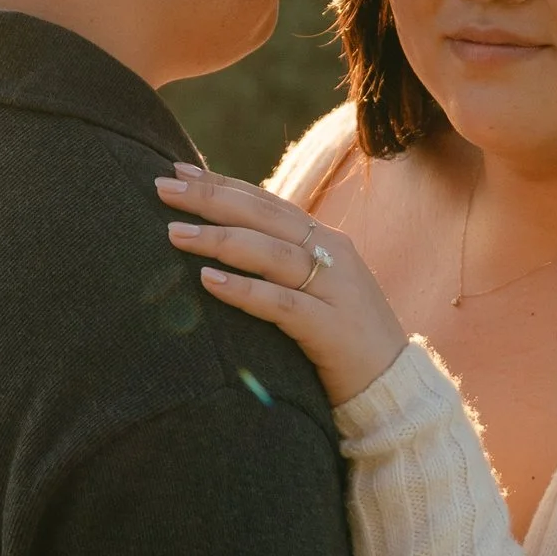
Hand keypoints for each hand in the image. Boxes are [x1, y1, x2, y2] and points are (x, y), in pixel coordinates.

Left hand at [156, 166, 407, 406]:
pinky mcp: (332, 329)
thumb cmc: (341, 340)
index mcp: (326, 242)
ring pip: (271, 253)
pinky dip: (245, 290)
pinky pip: (282, 304)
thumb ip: (281, 264)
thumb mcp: (315, 290)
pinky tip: (208, 281)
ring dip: (220, 239)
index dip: (222, 183)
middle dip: (210, 198)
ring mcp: (336, 290)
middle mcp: (333, 255)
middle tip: (162, 186)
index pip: (266, 201)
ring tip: (174, 233)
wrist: (394, 387)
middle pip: (264, 217)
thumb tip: (226, 242)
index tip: (177, 169)